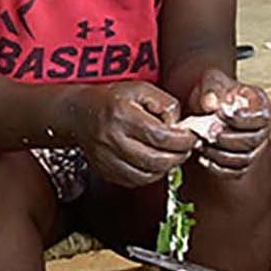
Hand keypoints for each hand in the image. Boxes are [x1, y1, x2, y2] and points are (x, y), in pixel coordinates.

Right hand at [74, 82, 195, 187]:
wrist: (79, 113)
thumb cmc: (111, 99)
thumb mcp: (141, 89)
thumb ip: (165, 104)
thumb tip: (180, 125)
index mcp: (122, 115)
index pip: (160, 136)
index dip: (182, 140)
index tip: (191, 137)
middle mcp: (113, 139)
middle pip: (155, 160)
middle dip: (179, 156)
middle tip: (186, 148)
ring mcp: (107, 158)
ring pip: (147, 175)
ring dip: (167, 167)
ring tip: (172, 154)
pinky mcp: (107, 171)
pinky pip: (135, 181)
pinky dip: (151, 175)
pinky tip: (156, 162)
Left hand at [190, 68, 270, 173]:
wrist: (208, 108)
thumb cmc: (215, 92)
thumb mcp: (212, 80)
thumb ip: (211, 89)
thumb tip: (210, 104)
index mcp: (261, 107)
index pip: (260, 118)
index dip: (241, 119)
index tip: (221, 113)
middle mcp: (263, 130)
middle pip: (252, 141)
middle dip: (227, 138)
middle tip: (208, 132)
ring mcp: (254, 148)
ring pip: (243, 159)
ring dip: (219, 154)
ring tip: (201, 143)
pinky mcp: (242, 163)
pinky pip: (234, 172)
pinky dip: (217, 167)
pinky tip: (202, 157)